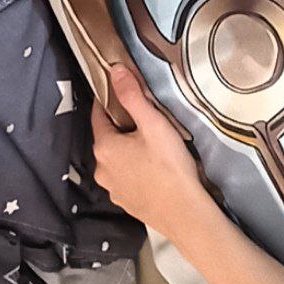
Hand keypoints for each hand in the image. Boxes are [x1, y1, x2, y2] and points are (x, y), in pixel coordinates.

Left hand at [91, 65, 209, 241]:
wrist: (185, 213)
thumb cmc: (169, 166)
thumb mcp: (153, 124)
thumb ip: (133, 96)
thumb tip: (114, 70)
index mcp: (104, 147)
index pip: (98, 114)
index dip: (110, 99)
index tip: (124, 90)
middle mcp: (101, 169)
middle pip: (108, 137)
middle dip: (123, 125)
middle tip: (147, 118)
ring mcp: (112, 188)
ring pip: (116, 158)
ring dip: (128, 149)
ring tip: (152, 144)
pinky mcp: (125, 202)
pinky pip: (125, 176)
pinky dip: (134, 168)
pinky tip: (153, 168)